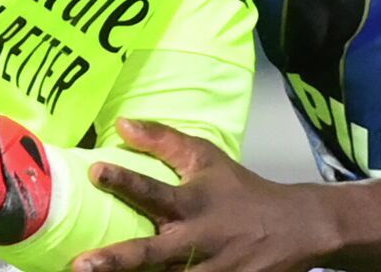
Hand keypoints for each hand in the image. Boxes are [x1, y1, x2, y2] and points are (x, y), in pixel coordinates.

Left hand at [72, 119, 335, 271]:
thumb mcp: (209, 159)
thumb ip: (166, 141)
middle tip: (81, 265)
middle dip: (118, 260)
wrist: (299, 227)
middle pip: (152, 253)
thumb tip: (122, 123)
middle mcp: (199, 240)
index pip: (154, 190)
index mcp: (193, 203)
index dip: (125, 180)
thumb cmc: (242, 191)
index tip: (96, 170)